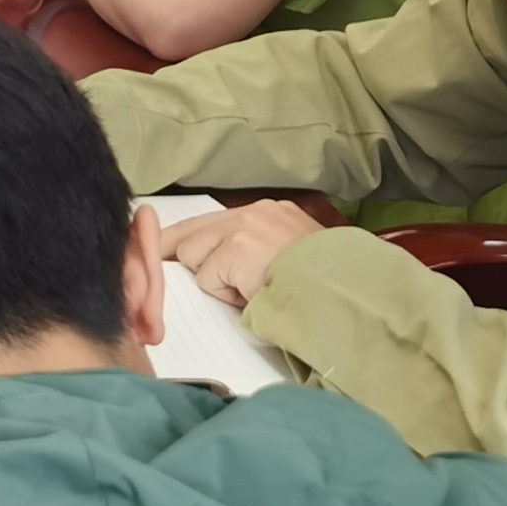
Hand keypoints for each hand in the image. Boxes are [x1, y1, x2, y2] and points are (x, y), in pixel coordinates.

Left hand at [168, 199, 325, 308]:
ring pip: (195, 257)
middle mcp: (254, 212)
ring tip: (254, 288)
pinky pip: (208, 278)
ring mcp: (243, 228)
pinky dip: (227, 294)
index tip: (162, 247)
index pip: (210, 221)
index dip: (183, 238)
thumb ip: (254, 247)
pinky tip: (255, 292)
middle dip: (197, 262)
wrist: (344, 291)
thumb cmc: (321, 282)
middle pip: (192, 234)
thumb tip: (215, 260)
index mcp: (268, 212)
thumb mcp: (289, 253)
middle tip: (226, 280)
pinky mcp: (237, 248)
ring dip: (217, 281)